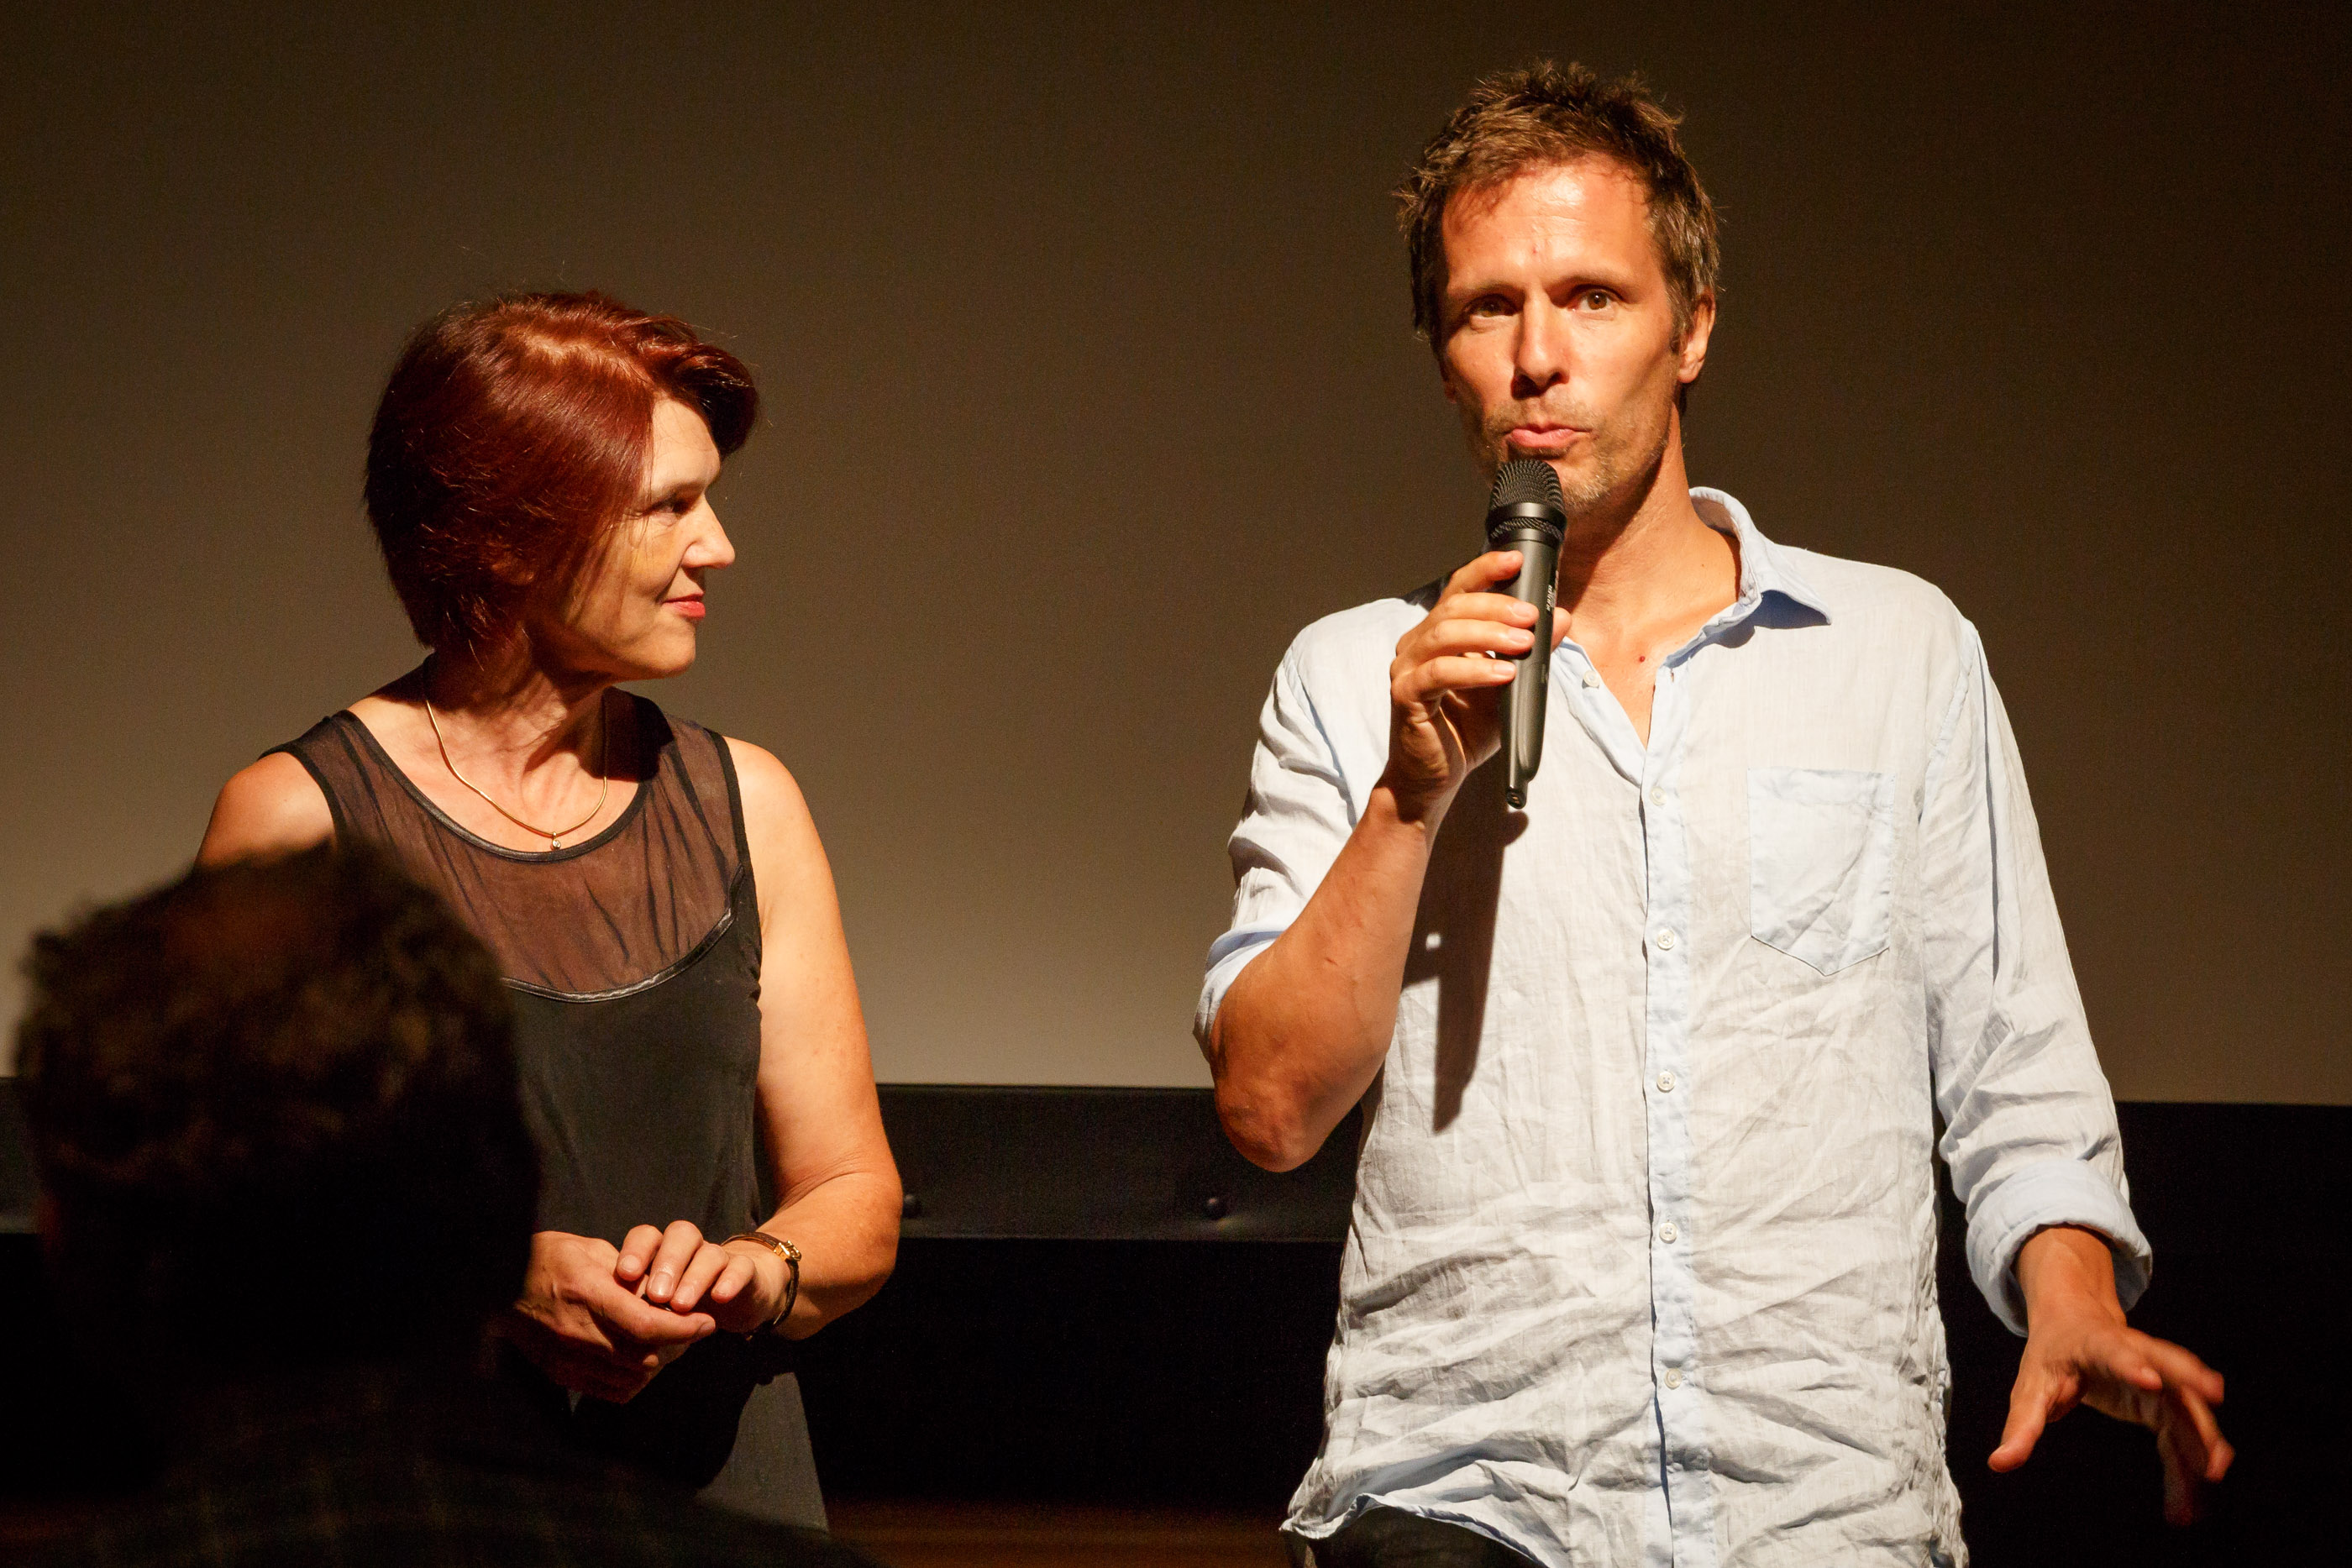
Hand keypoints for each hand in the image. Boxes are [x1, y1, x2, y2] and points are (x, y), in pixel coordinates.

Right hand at [500, 1229, 715, 1402]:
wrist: (493, 1281)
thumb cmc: (546, 1257)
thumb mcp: (589, 1250)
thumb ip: (628, 1272)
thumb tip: (662, 1289)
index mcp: (588, 1295)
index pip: (648, 1326)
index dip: (684, 1328)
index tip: (706, 1323)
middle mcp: (577, 1332)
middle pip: (644, 1358)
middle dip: (675, 1347)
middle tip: (690, 1330)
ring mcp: (565, 1358)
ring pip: (630, 1378)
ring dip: (655, 1365)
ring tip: (666, 1344)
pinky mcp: (557, 1372)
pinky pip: (608, 1390)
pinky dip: (631, 1380)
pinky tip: (637, 1360)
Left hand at [619, 1220, 787, 1336]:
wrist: (742, 1295)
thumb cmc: (685, 1303)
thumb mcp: (658, 1305)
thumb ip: (636, 1303)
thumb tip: (602, 1320)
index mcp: (663, 1250)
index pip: (647, 1236)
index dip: (636, 1251)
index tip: (625, 1276)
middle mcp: (691, 1248)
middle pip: (680, 1235)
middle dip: (666, 1264)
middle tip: (656, 1296)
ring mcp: (720, 1256)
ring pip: (710, 1252)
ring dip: (694, 1278)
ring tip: (681, 1306)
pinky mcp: (746, 1270)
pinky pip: (740, 1267)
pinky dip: (730, 1280)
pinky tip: (720, 1298)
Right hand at [1381, 551, 1545, 817]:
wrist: (1433, 778)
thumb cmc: (1465, 731)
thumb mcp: (1510, 686)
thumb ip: (1532, 652)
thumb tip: (1562, 618)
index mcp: (1438, 634)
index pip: (1459, 589)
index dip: (1485, 569)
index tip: (1516, 559)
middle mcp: (1417, 645)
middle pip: (1454, 608)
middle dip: (1497, 606)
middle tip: (1532, 616)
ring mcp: (1407, 669)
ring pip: (1444, 635)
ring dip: (1489, 634)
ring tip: (1524, 643)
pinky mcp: (1405, 697)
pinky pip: (1438, 674)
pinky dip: (1474, 670)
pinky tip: (1502, 673)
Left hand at [1992, 1226, 2231, 1523]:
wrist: (2077, 1323)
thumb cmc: (2052, 1355)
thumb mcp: (2031, 1386)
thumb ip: (2022, 1425)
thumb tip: (1999, 1463)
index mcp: (2099, 1345)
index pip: (2116, 1352)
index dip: (2132, 1365)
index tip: (2151, 1381)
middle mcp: (2139, 1358)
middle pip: (2173, 1375)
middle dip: (2194, 1401)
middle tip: (2208, 1428)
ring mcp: (2159, 1381)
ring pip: (2186, 1411)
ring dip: (2200, 1445)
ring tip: (2210, 1479)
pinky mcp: (2164, 1405)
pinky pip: (2181, 1436)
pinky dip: (2188, 1465)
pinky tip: (2192, 1499)